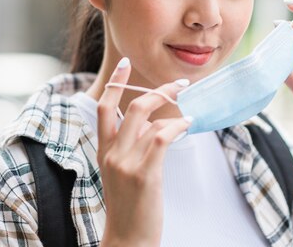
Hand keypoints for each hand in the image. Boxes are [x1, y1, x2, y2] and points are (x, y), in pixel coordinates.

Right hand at [97, 58, 190, 246]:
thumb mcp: (119, 172)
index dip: (114, 82)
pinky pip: (161, 137)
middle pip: (131, 106)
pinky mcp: (144, 174)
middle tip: (180, 85)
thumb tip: (153, 123)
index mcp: (103, 150)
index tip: (126, 63)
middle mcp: (111, 153)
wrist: (127, 240)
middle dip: (158, 91)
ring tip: (189, 111)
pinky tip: (187, 124)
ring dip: (174, 109)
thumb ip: (129, 146)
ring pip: (149, 118)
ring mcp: (126, 162)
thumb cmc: (129, 206)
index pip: (103, 107)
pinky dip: (177, 126)